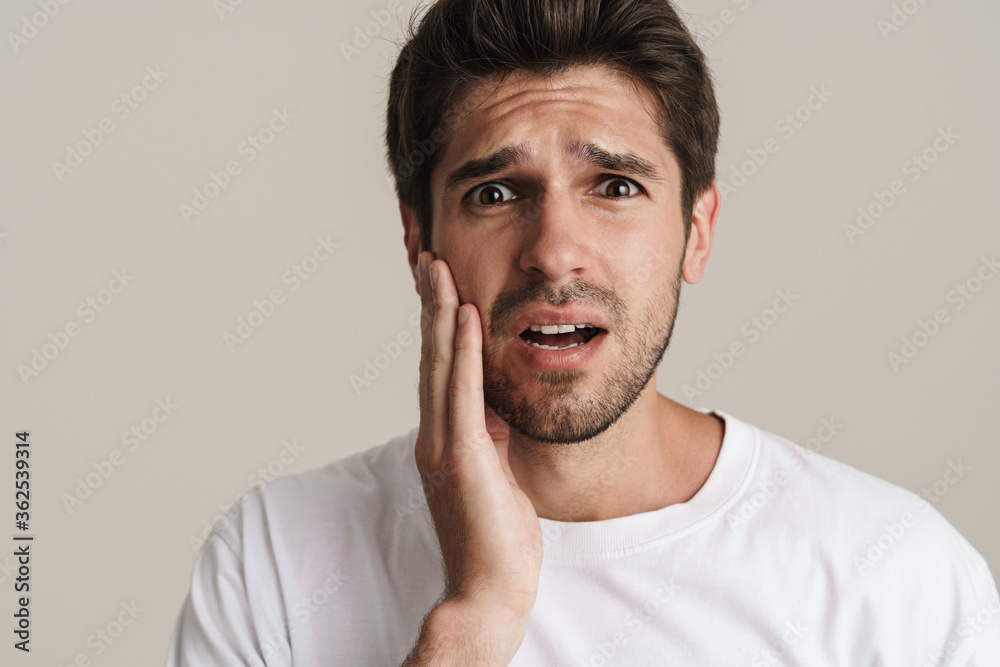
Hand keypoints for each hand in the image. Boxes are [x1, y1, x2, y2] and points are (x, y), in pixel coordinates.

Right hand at [414, 250, 542, 616]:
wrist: (488, 589)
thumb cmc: (494, 539)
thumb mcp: (496, 474)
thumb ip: (490, 438)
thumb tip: (497, 408)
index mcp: (444, 437)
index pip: (438, 368)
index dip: (437, 322)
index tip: (440, 283)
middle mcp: (435, 434)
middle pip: (430, 356)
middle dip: (429, 304)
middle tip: (428, 257)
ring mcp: (444, 445)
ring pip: (438, 365)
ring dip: (439, 313)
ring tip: (439, 268)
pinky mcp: (461, 457)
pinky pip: (462, 393)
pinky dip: (461, 352)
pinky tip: (464, 317)